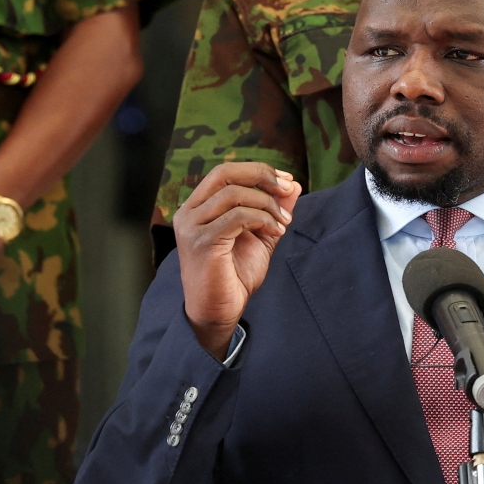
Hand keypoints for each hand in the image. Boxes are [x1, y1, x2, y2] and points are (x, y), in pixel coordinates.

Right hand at [173, 163, 301, 358]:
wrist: (219, 312)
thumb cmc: (235, 276)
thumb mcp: (260, 236)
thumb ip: (273, 210)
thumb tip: (294, 185)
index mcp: (198, 207)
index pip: (225, 172)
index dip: (258, 171)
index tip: (287, 181)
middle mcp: (189, 213)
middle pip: (225, 173)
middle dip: (262, 176)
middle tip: (288, 189)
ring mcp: (192, 227)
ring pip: (234, 194)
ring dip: (267, 205)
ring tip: (284, 224)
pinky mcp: (202, 242)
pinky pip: (237, 217)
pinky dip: (262, 220)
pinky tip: (275, 233)